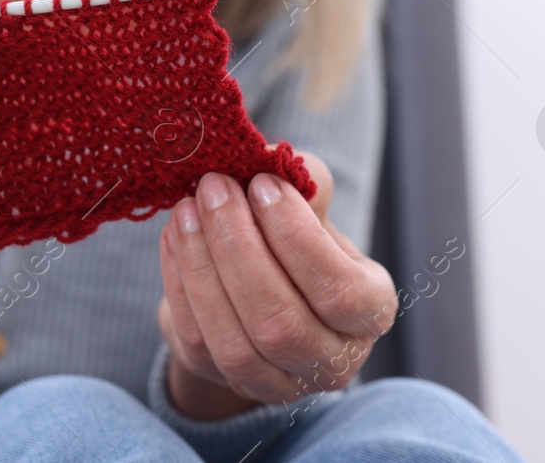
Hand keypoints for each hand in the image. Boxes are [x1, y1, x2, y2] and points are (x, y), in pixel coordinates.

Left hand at [156, 150, 396, 419]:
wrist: (257, 287)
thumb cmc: (293, 241)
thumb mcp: (311, 209)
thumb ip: (304, 183)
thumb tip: (274, 163)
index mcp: (370, 310)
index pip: (340, 290)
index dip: (295, 237)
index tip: (261, 184)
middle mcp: (333, 358)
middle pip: (280, 321)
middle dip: (237, 247)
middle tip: (213, 187)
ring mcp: (281, 381)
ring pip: (235, 341)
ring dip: (202, 266)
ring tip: (186, 209)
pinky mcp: (229, 381)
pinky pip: (198, 339)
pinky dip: (180, 282)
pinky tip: (174, 236)